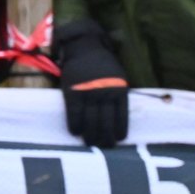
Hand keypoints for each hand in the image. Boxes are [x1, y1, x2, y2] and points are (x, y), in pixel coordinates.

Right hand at [56, 20, 129, 147]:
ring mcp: (88, 93)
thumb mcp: (119, 77)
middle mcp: (105, 93)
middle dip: (105, 138)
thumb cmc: (103, 64)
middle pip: (105, 122)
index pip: (122, 116)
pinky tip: (75, 132)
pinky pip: (74, 113)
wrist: (84, 47)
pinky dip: (75, 124)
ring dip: (90, 135)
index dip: (120, 130)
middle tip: (104, 146)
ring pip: (90, 121)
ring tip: (91, 143)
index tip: (119, 140)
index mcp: (119, 90)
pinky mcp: (73, 91)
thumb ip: (118, 95)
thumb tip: (117, 117)